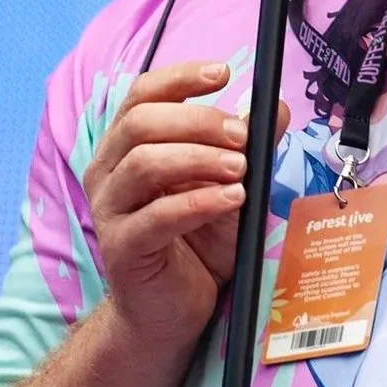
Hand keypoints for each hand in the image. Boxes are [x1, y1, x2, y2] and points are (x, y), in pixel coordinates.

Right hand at [79, 60, 288, 349]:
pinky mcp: (122, 248)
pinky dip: (199, 201)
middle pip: (141, 123)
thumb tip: (278, 109)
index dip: (180, 78)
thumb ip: (249, 150)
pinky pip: (157, 216)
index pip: (141, 95)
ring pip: (143, 163)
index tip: (224, 72)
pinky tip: (232, 200)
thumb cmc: (197, 247)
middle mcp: (108, 172)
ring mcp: (110, 211)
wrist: (172, 313)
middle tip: (243, 136)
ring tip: (242, 170)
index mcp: (126, 148)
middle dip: (198, 121)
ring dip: (199, 158)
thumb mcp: (231, 189)